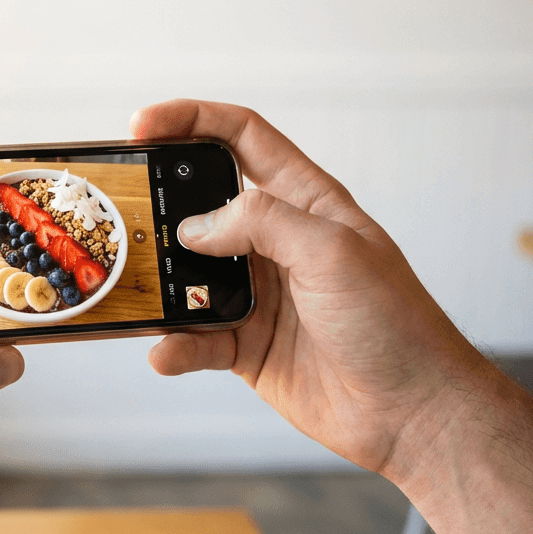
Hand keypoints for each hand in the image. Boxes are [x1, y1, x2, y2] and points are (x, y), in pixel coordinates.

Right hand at [130, 100, 483, 479]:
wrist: (412, 412)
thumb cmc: (395, 324)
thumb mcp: (333, 252)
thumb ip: (261, 223)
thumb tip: (195, 227)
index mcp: (305, 202)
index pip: (241, 138)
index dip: (192, 121)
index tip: (142, 124)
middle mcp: (275, 242)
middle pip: (200, 206)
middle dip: (158, 205)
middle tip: (120, 211)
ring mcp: (257, 293)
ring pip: (187, 276)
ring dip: (159, 284)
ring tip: (135, 288)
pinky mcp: (244, 344)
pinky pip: (194, 338)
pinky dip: (174, 346)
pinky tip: (166, 352)